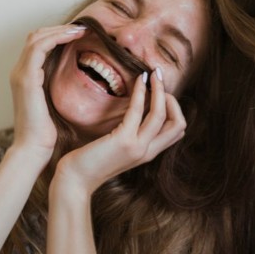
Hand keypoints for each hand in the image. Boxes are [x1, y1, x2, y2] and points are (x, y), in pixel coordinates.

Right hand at [9, 24, 86, 160]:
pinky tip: (73, 38)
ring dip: (60, 30)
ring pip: (36, 38)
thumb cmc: (46, 132)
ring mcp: (21, 74)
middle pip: (35, 36)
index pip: (38, 45)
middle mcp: (20, 72)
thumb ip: (59, 88)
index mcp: (26, 77)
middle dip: (59, 28)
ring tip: (80, 30)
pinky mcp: (26, 79)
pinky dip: (56, 38)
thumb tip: (78, 80)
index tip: (79, 34)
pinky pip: (39, 48)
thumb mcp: (54, 104)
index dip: (57, 35)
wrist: (33, 148)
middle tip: (82, 28)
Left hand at [50, 67, 185, 199]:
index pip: (178, 130)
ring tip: (153, 74)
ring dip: (160, 89)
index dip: (174, 109)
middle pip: (179, 123)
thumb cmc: (91, 161)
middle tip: (158, 82)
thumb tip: (136, 112)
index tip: (160, 94)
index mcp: (149, 152)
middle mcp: (148, 151)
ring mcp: (138, 147)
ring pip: (163, 114)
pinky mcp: (123, 140)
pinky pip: (138, 110)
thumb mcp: (119, 148)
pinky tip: (139, 80)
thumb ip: (132, 134)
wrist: (76, 179)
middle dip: (173, 98)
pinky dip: (141, 91)